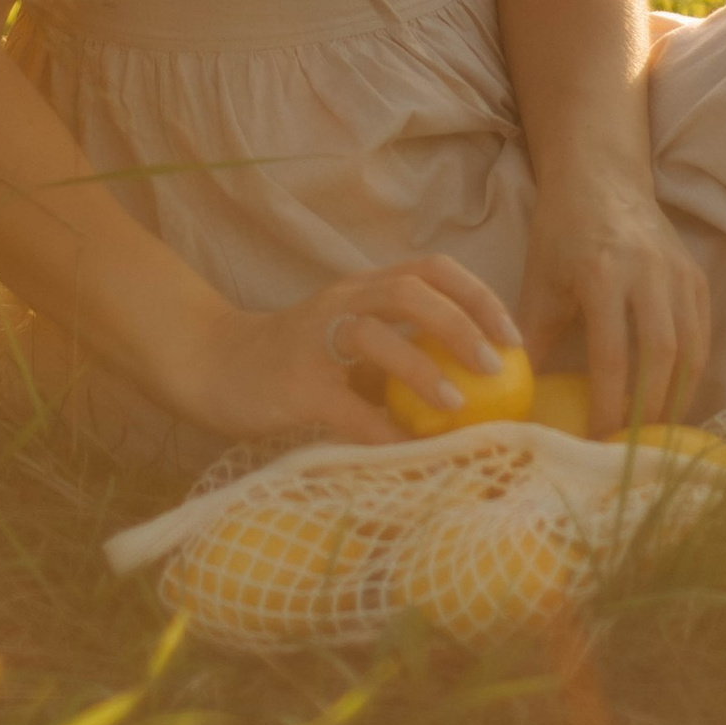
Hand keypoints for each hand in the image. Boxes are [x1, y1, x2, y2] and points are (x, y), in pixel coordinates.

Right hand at [175, 253, 525, 450]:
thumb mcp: (350, 344)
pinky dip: (382, 431)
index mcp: (363, 289)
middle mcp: (341, 302)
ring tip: (459, 404)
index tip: (513, 335)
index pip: (431, 270)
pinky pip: (345, 407)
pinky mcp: (293, 384)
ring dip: (424, 369)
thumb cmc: (294, 360)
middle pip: (411, 291)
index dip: (478, 295)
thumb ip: (398, 352)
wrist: (212, 365)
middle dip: (462, 324)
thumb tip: (476, 389)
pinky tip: (410, 455)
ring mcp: (314, 340)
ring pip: (375, 335)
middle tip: (498, 367)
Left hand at [518, 172, 709, 435]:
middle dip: (648, 409)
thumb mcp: (539, 280)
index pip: (611, 355)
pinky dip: (692, 370)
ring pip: (691, 348)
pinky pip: (702, 333)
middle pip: (661, 356)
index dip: (607, 405)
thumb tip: (518, 397)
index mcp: (603, 272)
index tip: (596, 442)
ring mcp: (678, 272)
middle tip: (631, 446)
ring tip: (656, 432)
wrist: (601, 175)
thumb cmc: (561, 229)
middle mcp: (648, 272)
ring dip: (677, 396)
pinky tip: (675, 395)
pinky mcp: (695, 274)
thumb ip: (533, 338)